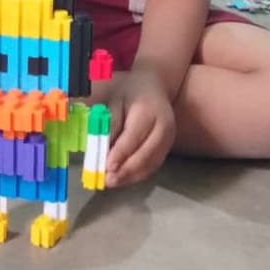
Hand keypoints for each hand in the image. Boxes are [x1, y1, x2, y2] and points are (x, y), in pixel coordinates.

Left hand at [93, 67, 175, 188]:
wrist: (154, 87)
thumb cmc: (130, 93)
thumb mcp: (115, 102)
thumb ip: (110, 125)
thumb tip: (101, 148)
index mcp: (149, 111)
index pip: (133, 137)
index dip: (120, 154)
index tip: (107, 166)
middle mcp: (164, 127)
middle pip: (145, 154)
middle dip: (125, 170)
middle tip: (107, 180)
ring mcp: (169, 139)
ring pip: (150, 164)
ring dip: (130, 176)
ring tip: (112, 182)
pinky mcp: (167, 148)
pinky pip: (153, 166)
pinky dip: (137, 175)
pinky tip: (123, 178)